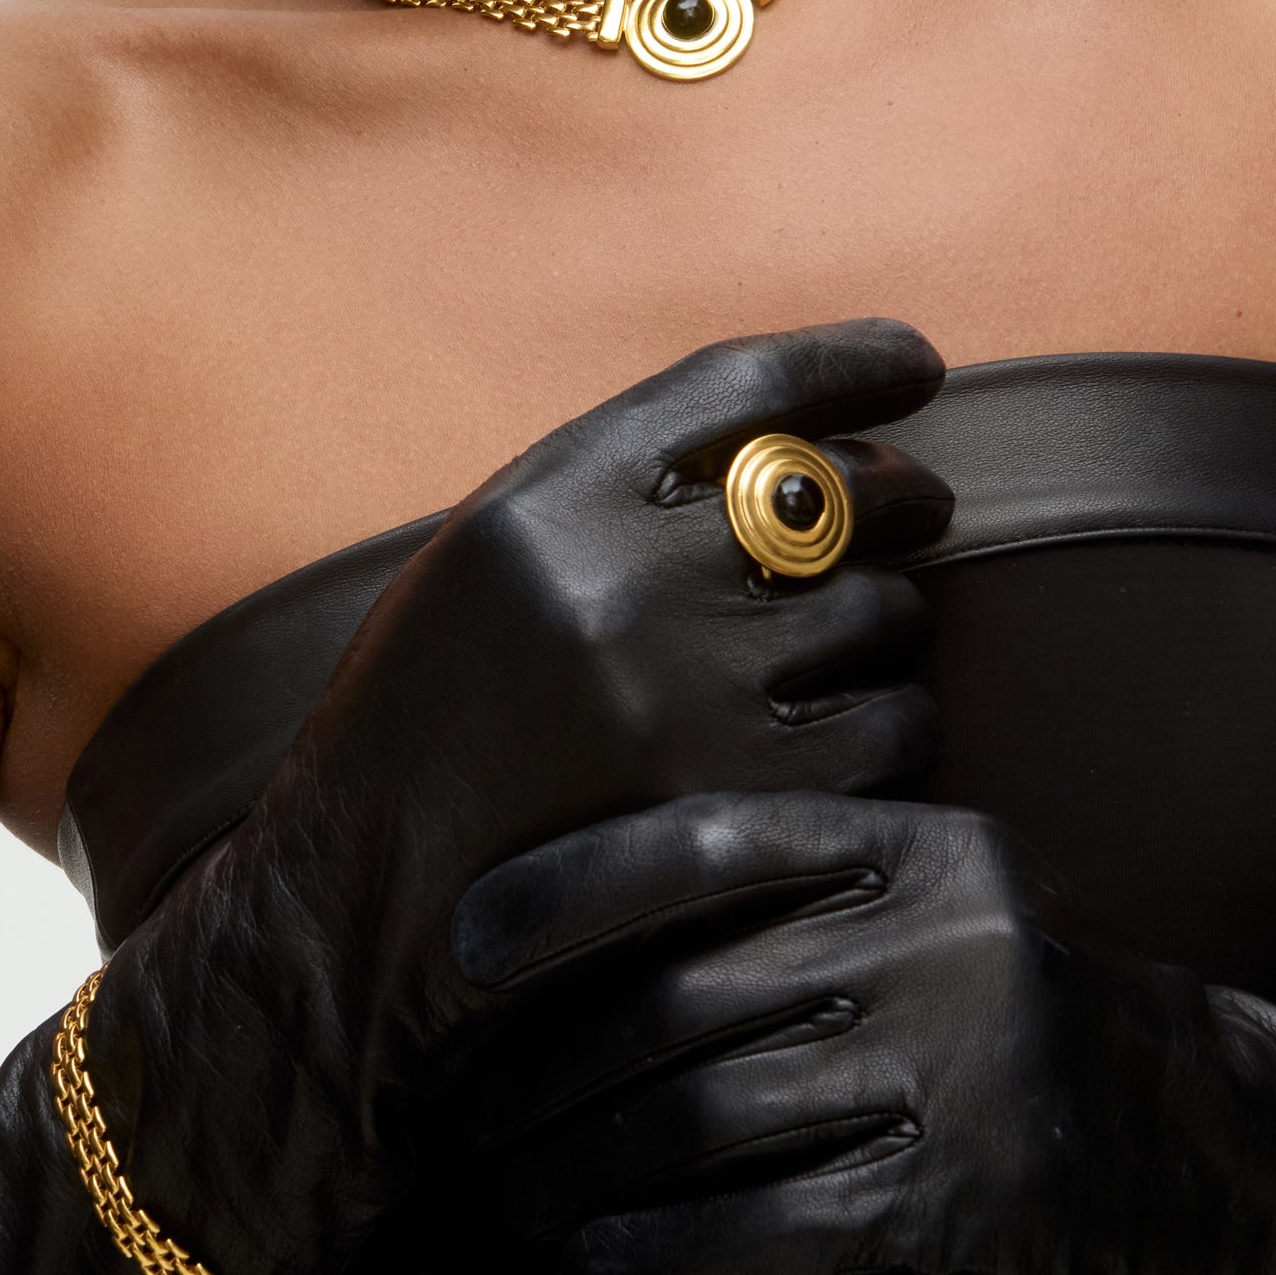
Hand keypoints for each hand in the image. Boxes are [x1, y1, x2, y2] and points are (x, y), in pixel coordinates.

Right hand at [89, 322, 953, 1274]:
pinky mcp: (747, 811)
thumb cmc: (433, 723)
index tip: (912, 363)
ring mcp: (690, 701)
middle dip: (904, 494)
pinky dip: (886, 730)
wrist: (362, 913)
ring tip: (830, 656)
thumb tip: (823, 452)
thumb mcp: (492, 562)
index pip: (745, 385)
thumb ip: (623, 494)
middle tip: (913, 508)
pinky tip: (831, 748)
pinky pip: (896, 733)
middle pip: (846, 492)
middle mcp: (624, 583)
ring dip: (883, 626)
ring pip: (888, 615)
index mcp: (550, 500)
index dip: (851, 361)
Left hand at [456, 790, 1275, 1274]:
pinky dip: (670, 1259)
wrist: (1220, 1136)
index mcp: (913, 837)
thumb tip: (584, 935)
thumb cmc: (1013, 1006)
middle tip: (456, 1123)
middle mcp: (940, 929)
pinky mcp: (979, 1193)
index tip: (461, 942)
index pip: (709, 841)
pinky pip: (782, 1228)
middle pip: (689, 999)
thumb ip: (794, 899)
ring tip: (505, 1207)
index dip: (572, 889)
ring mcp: (968, 1060)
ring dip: (586, 1176)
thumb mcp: (928, 910)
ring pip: (717, 1119)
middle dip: (547, 1076)